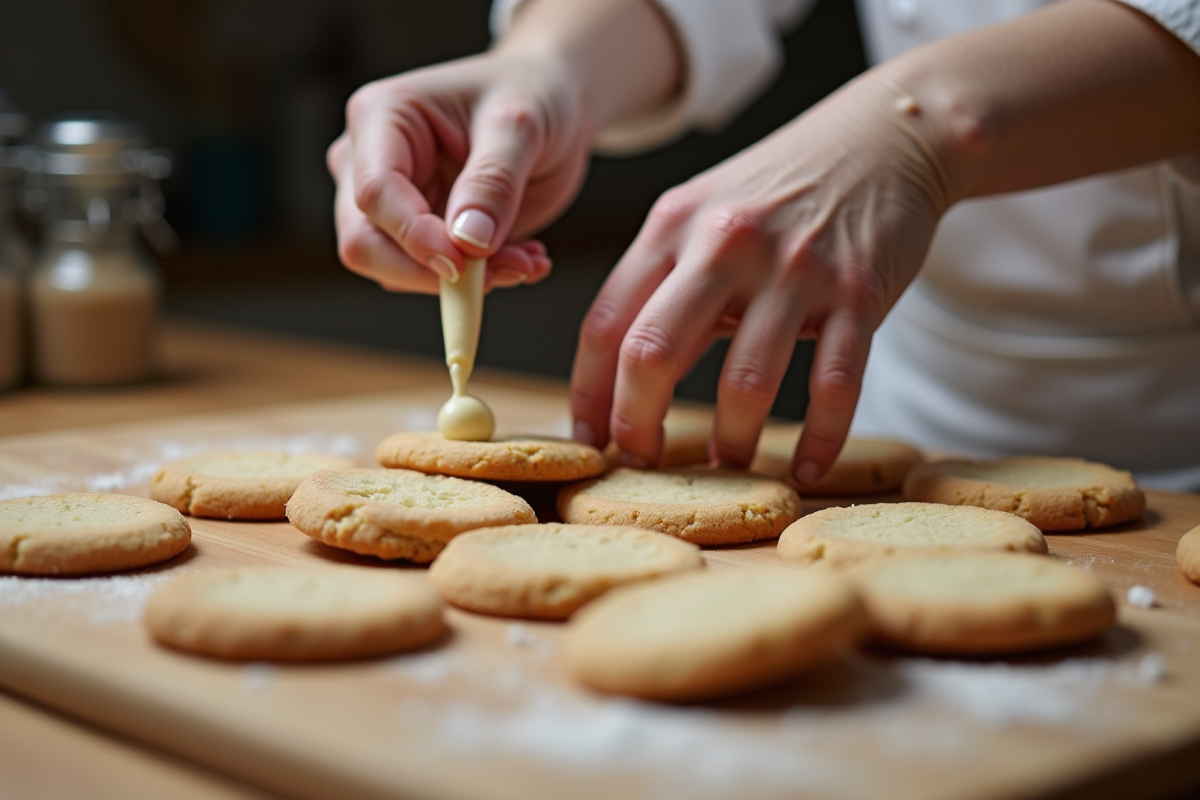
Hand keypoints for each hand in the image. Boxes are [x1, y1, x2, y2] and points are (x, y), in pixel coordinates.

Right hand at [328, 50, 592, 292]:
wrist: (551, 106)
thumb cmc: (530, 94)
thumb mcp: (522, 125)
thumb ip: (493, 180)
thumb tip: (468, 241)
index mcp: (380, 116)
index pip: (374, 192)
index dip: (415, 236)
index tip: (465, 263)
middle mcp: (368, 161)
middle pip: (364, 242)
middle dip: (434, 272)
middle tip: (508, 270)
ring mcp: (389, 203)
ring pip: (396, 271)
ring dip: (467, 281)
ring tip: (528, 258)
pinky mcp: (416, 234)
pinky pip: (430, 278)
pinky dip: (480, 280)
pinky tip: (523, 256)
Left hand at [570, 75, 953, 483]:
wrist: (882, 137)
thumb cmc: (779, 191)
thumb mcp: (703, 214)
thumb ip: (662, 283)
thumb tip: (619, 381)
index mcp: (672, 226)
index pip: (604, 324)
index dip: (589, 393)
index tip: (589, 438)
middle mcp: (724, 243)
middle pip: (652, 352)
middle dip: (636, 424)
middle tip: (642, 462)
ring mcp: (794, 268)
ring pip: (743, 382)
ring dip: (729, 441)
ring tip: (724, 466)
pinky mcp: (859, 292)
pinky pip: (834, 385)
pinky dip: (819, 439)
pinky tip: (806, 468)